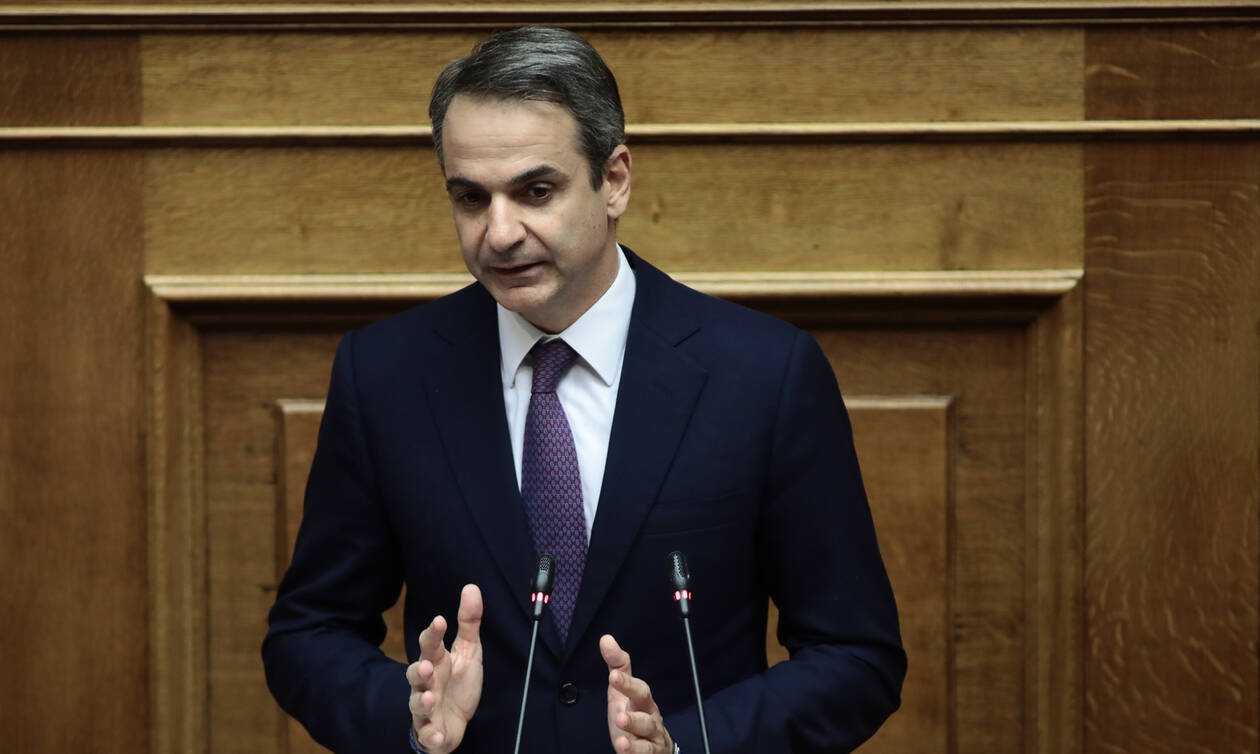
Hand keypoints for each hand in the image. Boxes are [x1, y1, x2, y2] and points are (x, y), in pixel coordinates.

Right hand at [406, 584, 483, 753]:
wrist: (456, 721)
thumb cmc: (458, 682)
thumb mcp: (468, 651)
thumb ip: (468, 622)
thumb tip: (471, 587)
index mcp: (436, 661)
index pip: (430, 645)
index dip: (432, 633)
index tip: (439, 621)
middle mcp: (426, 683)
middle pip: (416, 674)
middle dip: (419, 670)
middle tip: (426, 665)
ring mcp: (426, 708)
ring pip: (417, 704)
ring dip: (420, 701)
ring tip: (428, 697)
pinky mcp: (430, 731)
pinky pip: (427, 735)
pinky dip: (430, 736)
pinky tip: (436, 735)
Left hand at [601, 634, 673, 753]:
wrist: (655, 746)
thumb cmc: (635, 712)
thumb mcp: (621, 691)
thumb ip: (616, 666)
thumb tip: (605, 638)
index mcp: (643, 700)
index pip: (639, 689)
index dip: (627, 684)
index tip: (613, 677)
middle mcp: (650, 718)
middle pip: (646, 717)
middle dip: (634, 717)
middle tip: (619, 715)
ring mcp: (651, 739)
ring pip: (646, 739)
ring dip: (634, 740)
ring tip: (620, 739)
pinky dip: (634, 753)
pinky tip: (623, 751)